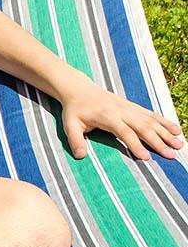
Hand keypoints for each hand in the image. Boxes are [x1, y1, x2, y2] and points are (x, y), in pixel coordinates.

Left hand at [61, 84, 183, 160]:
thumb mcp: (69, 124)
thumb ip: (74, 140)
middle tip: (171, 156)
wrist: (78, 88)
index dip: (135, 145)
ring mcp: (128, 107)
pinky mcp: (132, 106)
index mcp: (107, 116)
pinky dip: (164, 122)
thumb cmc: (74, 109)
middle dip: (158, 142)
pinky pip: (151, 114)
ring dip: (166, 132)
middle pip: (143, 127)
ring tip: (179, 144)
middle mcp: (121, 111)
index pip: (125, 132)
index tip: (146, 158)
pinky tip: (176, 130)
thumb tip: (80, 156)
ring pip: (151, 120)